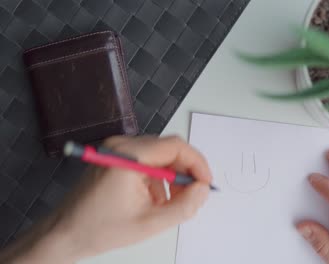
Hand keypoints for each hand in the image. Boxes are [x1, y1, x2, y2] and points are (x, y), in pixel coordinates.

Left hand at [0, 136, 211, 262]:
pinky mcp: (117, 157)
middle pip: (170, 149)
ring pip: (161, 156)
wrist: (66, 233)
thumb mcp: (150, 223)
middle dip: (185, 173)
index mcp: (129, 156)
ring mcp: (118, 149)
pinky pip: (149, 161)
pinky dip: (159, 179)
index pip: (176, 146)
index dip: (197, 164)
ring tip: (170, 204)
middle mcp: (123, 145)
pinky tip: (154, 200)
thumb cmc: (100, 228)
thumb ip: (184, 206)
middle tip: (191, 197)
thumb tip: (203, 189)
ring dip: (172, 178)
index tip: (205, 183)